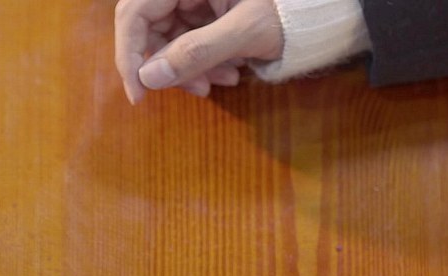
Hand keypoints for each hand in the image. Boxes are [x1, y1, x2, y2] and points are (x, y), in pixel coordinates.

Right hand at [114, 0, 283, 103]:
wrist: (318, 10)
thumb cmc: (289, 11)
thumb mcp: (246, 30)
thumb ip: (197, 52)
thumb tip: (148, 78)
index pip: (134, 13)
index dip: (130, 55)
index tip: (138, 94)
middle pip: (149, 28)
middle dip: (170, 65)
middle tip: (198, 90)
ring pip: (170, 39)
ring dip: (191, 68)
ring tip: (224, 81)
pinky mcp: (205, 11)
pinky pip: (189, 41)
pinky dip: (203, 63)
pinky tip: (228, 72)